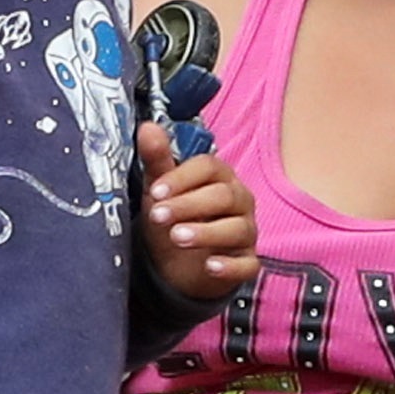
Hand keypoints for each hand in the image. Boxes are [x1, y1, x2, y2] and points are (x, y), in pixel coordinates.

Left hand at [139, 128, 259, 300]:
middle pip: (224, 196)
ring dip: (207, 232)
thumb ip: (157, 159)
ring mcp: (246, 233)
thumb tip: (147, 127)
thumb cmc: (174, 218)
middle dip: (190, 205)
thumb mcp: (160, 190)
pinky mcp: (247, 263)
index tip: (156, 192)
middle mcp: (239, 202)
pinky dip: (230, 266)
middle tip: (158, 216)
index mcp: (220, 178)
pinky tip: (210, 266)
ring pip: (238, 229)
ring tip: (177, 237)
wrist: (176, 265)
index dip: (183, 178)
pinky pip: (247, 264)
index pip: (210, 167)